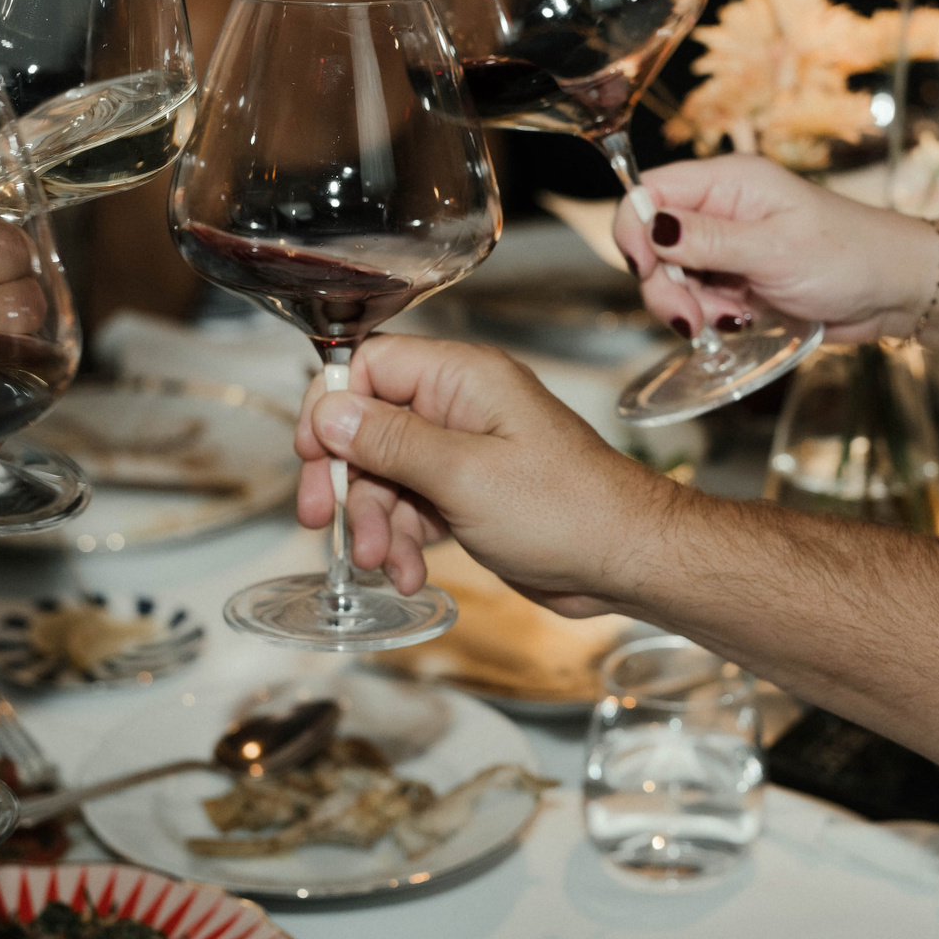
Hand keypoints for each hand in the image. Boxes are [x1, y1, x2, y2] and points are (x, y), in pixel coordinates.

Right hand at [295, 335, 684, 617]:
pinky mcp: (468, 494)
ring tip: (385, 563)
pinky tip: (410, 572)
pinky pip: (411, 507)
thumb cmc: (568, 509)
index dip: (332, 407)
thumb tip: (330, 410)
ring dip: (375, 522)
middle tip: (323, 519)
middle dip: (345, 479)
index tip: (312, 454)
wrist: (625, 561)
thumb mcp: (463, 475)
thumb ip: (390, 440)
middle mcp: (459, 407)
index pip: (370, 365)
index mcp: (462, 378)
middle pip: (368, 427)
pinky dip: (402, 540)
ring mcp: (464, 451)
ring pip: (385, 475)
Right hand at [609, 154, 937, 342]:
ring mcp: (726, 245)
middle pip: (652, 243)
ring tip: (735, 318)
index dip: (634, 232)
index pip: (648, 192)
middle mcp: (720, 208)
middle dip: (664, 286)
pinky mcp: (735, 278)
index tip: (646, 271)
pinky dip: (712, 317)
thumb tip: (650, 225)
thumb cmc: (850, 257)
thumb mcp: (774, 249)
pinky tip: (745, 319)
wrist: (895, 291)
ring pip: (671, 277)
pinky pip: (698, 299)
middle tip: (691, 320)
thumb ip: (707, 240)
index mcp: (727, 182)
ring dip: (691, 307)